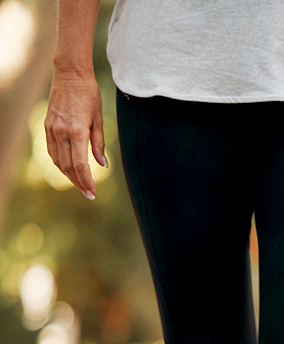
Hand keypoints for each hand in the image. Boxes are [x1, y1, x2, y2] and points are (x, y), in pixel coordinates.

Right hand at [44, 71, 106, 199]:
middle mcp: (61, 132)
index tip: (93, 193)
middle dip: (79, 182)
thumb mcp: (99, 119)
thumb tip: (102, 165)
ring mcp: (51, 129)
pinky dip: (60, 163)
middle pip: (68, 166)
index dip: (87, 181)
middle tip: (89, 194)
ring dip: (69, 175)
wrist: (70, 75)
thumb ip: (99, 144)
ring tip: (81, 184)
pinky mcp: (47, 126)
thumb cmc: (89, 95)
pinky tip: (69, 169)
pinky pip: (51, 151)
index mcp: (77, 131)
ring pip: (58, 161)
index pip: (81, 164)